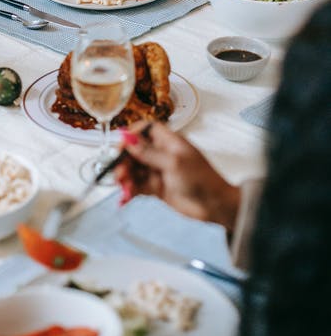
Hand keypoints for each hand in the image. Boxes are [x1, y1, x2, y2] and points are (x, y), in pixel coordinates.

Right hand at [115, 121, 239, 232]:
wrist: (215, 205)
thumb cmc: (202, 180)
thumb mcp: (173, 163)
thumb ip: (148, 152)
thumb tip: (129, 138)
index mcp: (168, 141)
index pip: (145, 130)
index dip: (131, 135)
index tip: (121, 146)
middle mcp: (162, 153)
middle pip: (135, 151)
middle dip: (124, 162)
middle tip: (119, 175)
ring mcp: (159, 170)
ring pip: (134, 169)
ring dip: (126, 178)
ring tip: (124, 189)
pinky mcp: (157, 187)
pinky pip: (138, 185)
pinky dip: (131, 190)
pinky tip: (126, 197)